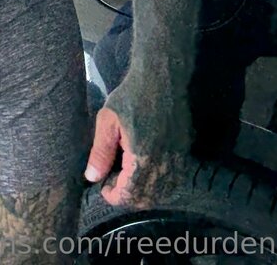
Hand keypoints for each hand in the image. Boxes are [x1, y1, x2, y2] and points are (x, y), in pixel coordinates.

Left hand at [84, 77, 190, 207]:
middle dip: (127, 195)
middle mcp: (164, 165)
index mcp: (143, 158)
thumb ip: (100, 152)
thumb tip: (91, 177)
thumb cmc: (130, 97)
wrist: (161, 79)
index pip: (129, 195)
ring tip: (126, 175)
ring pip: (161, 192)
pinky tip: (144, 170)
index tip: (103, 187)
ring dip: (143, 192)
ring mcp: (178, 160)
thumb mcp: (107, 121)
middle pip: (146, 198)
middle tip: (113, 181)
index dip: (114, 196)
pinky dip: (157, 184)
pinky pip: (173, 181)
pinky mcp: (184, 153)